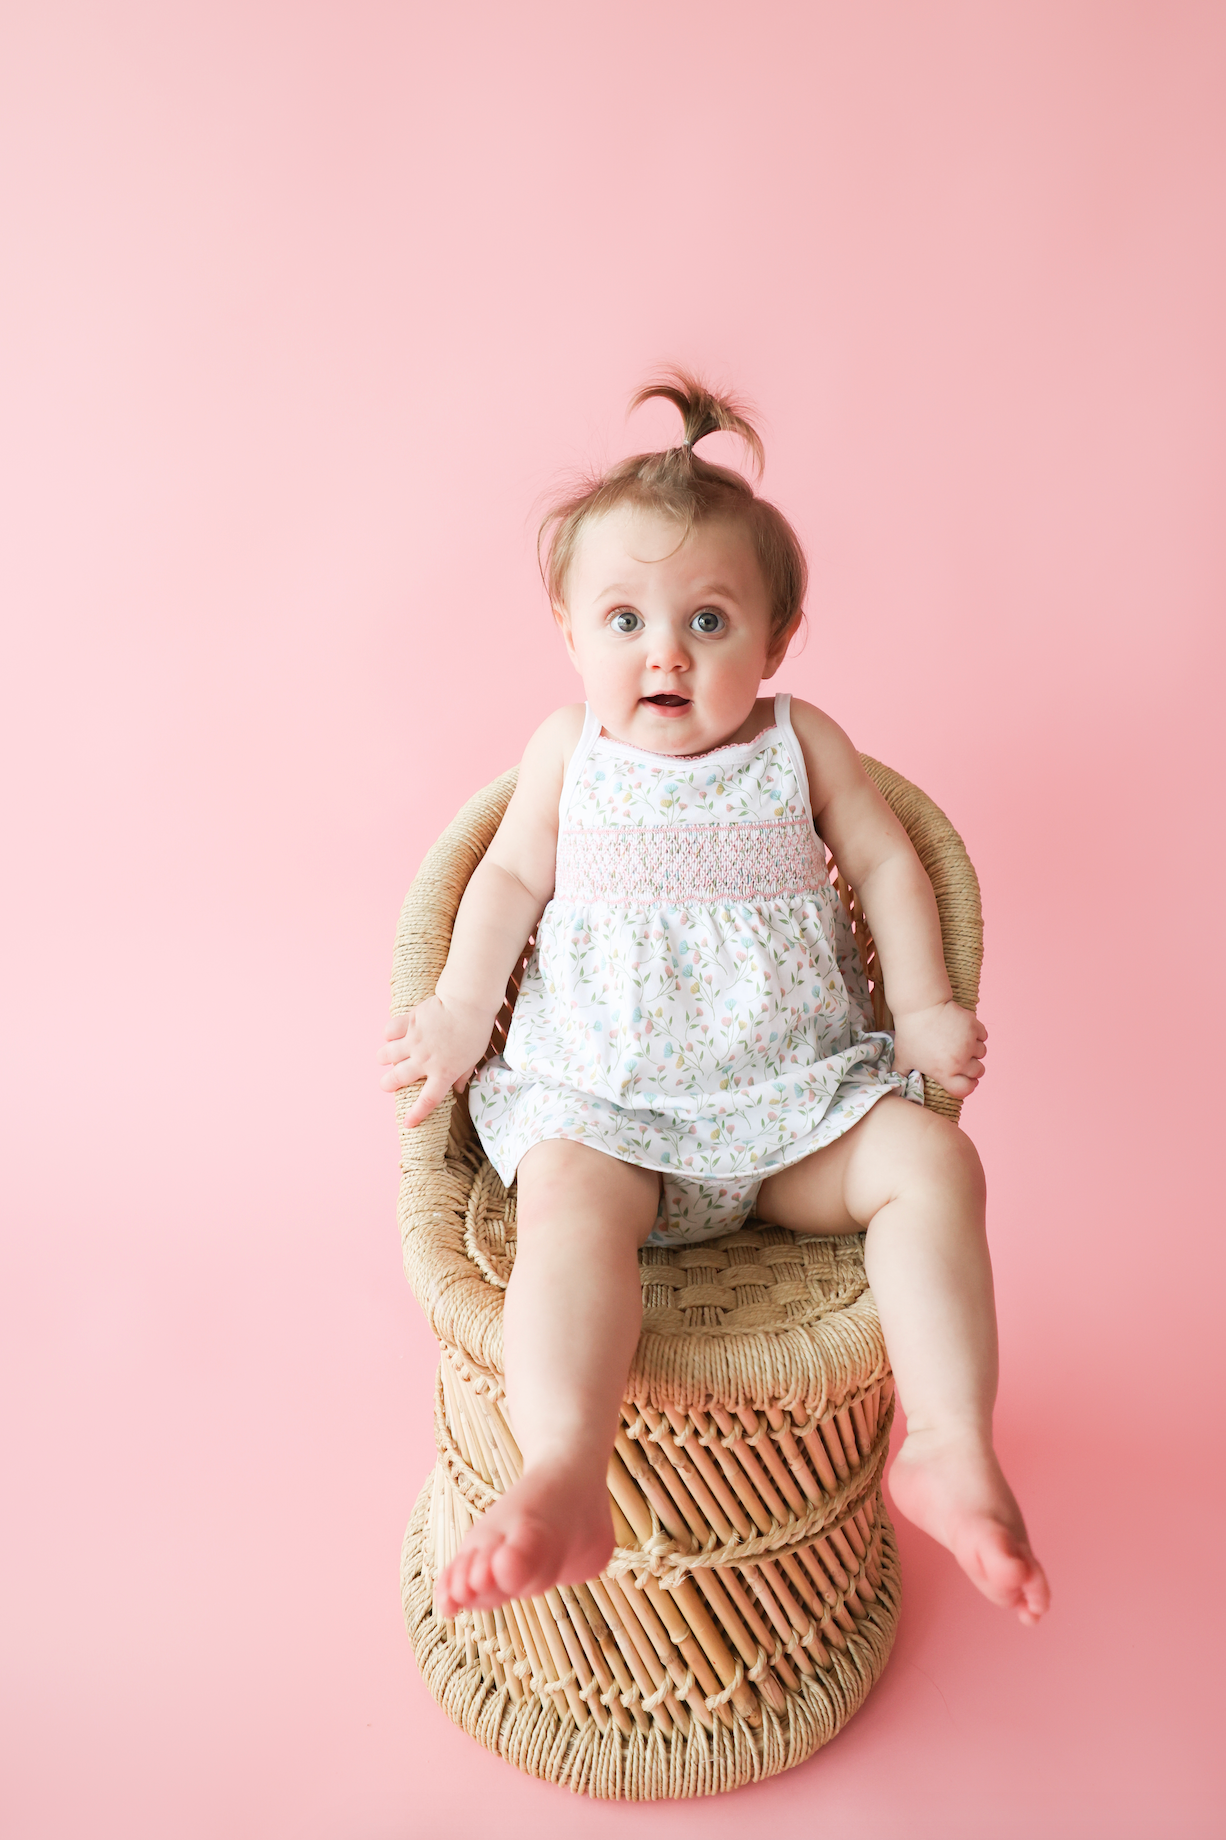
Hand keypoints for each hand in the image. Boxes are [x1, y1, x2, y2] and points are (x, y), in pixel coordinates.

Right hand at [378, 995, 495, 1126]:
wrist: (468, 1003)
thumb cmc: (475, 1031)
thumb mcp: (473, 1058)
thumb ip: (462, 1075)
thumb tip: (457, 1089)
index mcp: (443, 1072)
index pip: (427, 1101)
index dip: (415, 1114)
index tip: (407, 1123)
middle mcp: (424, 1060)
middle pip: (398, 1079)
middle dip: (388, 1085)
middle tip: (386, 1085)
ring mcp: (414, 1042)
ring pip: (387, 1055)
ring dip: (383, 1059)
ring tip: (383, 1060)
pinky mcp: (409, 1023)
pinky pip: (390, 1031)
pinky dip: (388, 1035)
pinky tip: (391, 1036)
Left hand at [891, 1000, 986, 1099]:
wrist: (920, 1006)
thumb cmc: (910, 1033)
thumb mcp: (903, 1057)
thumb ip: (901, 1073)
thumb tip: (895, 1083)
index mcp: (944, 1072)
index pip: (966, 1090)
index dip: (967, 1086)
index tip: (964, 1080)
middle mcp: (960, 1061)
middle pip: (978, 1072)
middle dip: (972, 1068)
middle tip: (961, 1059)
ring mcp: (969, 1043)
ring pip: (982, 1053)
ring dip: (974, 1050)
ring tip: (961, 1043)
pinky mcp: (974, 1027)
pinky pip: (983, 1036)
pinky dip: (977, 1034)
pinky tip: (965, 1032)